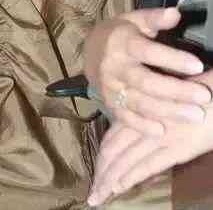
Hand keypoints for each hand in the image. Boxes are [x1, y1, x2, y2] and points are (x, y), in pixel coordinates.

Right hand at [85, 7, 210, 134]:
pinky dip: (142, 126)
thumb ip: (154, 18)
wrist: (89, 50)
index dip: (173, 59)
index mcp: (122, 43)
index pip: (149, 52)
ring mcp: (110, 87)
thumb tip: (176, 13)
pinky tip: (163, 131)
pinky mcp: (108, 103)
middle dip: (177, 91)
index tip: (198, 65)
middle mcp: (114, 67)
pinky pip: (125, 117)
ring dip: (168, 112)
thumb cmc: (120, 33)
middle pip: (147, 82)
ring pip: (140, 103)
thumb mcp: (134, 20)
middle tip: (204, 96)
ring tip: (195, 115)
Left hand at [88, 71, 212, 205]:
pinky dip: (131, 176)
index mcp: (141, 109)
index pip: (113, 137)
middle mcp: (145, 122)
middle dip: (101, 173)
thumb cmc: (194, 91)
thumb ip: (151, 114)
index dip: (102, 157)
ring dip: (109, 179)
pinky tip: (119, 187)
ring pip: (126, 160)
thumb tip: (139, 130)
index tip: (95, 173)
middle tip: (92, 194)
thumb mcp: (166, 100)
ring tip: (98, 196)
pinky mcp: (179, 146)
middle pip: (113, 150)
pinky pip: (148, 164)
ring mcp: (161, 135)